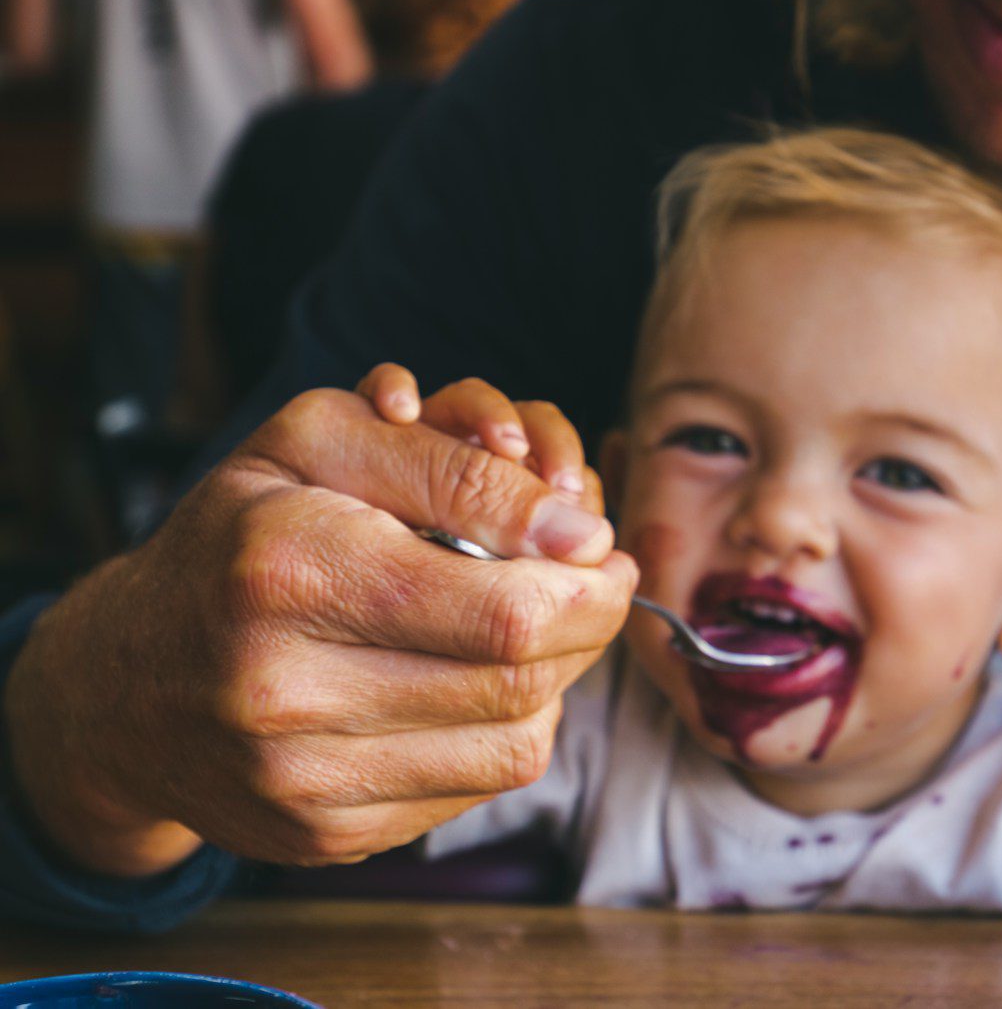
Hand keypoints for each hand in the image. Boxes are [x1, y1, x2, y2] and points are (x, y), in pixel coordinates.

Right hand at [3, 382, 637, 877]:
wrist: (121, 684)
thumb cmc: (238, 536)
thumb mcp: (320, 443)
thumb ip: (454, 467)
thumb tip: (580, 532)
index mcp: (287, 572)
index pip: (506, 609)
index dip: (587, 582)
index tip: (602, 548)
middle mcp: (284, 691)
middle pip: (522, 679)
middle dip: (589, 622)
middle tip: (595, 580)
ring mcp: (302, 781)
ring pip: (517, 743)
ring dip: (557, 677)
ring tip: (534, 625)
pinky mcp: (325, 837)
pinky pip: (477, 786)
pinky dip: (504, 726)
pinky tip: (474, 680)